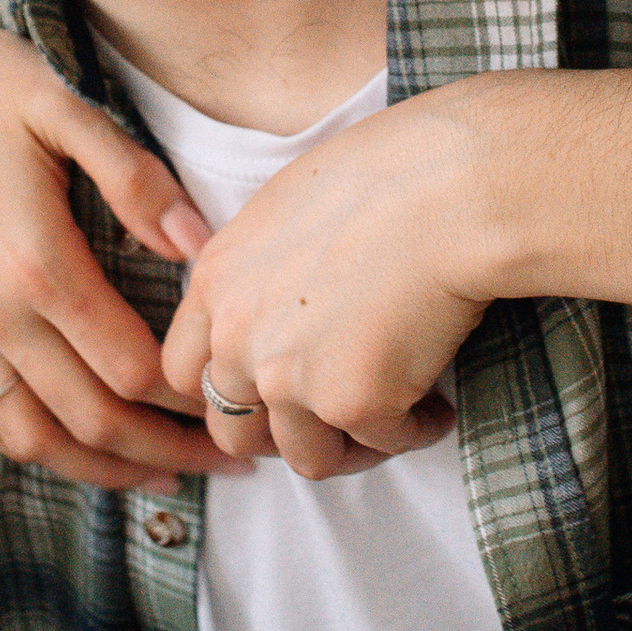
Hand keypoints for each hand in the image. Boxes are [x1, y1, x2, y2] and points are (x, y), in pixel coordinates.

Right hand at [0, 0, 230, 492]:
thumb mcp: (65, 109)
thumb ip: (135, 178)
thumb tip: (198, 243)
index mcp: (38, 266)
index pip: (131, 369)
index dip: (190, 394)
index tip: (234, 390)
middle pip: (92, 420)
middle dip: (167, 449)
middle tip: (228, 457)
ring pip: (34, 438)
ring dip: (103, 469)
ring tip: (162, 473)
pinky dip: (33, 447)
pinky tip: (76, 447)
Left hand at [160, 87, 497, 482]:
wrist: (449, 189)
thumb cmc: (387, 173)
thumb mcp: (287, 208)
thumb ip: (259, 272)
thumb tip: (277, 308)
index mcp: (214, 282)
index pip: (182, 371)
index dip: (228, 388)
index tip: (271, 388)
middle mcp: (238, 339)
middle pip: (232, 431)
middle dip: (281, 434)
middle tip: (330, 416)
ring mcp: (290, 379)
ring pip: (307, 457)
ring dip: (350, 444)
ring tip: (392, 414)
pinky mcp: (354, 403)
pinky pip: (385, 444)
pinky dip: (415, 429)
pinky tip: (439, 403)